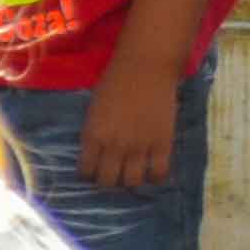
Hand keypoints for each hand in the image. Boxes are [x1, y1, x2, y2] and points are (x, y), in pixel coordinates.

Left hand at [82, 63, 186, 190]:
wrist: (145, 68)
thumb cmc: (115, 82)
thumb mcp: (94, 110)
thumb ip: (95, 133)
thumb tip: (96, 152)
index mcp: (93, 136)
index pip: (86, 171)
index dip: (88, 175)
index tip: (92, 173)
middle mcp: (114, 146)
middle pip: (108, 181)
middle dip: (107, 181)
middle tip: (112, 175)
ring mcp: (140, 146)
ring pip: (132, 181)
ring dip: (130, 181)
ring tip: (132, 174)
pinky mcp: (163, 143)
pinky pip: (159, 172)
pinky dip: (155, 177)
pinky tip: (153, 172)